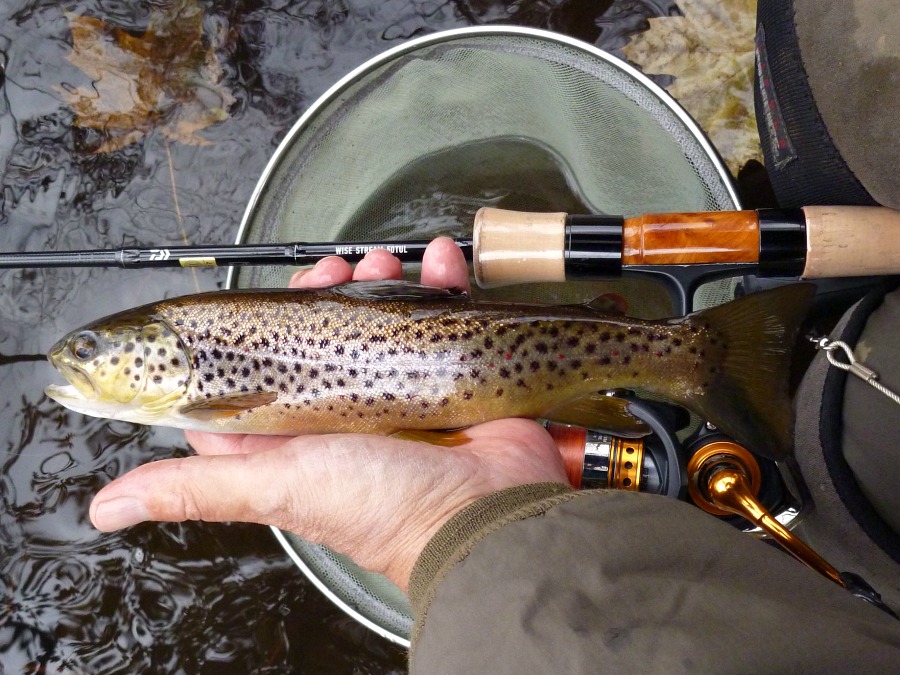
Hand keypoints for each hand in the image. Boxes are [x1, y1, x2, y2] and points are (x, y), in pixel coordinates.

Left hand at [89, 238, 567, 589]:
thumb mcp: (276, 487)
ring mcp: (400, 386)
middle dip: (326, 294)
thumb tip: (106, 508)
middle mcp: (345, 408)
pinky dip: (444, 280)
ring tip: (383, 265)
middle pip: (322, 333)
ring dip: (378, 280)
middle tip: (333, 273)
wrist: (481, 511)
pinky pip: (442, 313)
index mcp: (298, 432)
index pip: (257, 373)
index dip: (253, 332)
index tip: (262, 301)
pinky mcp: (448, 369)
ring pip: (379, 317)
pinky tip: (443, 261)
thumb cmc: (378, 505)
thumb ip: (194, 489)